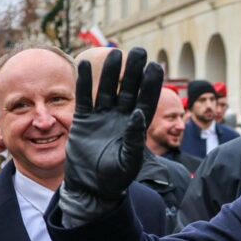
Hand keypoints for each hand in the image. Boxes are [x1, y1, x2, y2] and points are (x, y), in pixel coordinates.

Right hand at [58, 47, 163, 222]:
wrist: (90, 189)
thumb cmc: (114, 179)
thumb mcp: (129, 161)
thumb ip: (135, 139)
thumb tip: (140, 114)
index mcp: (135, 127)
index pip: (146, 100)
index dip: (151, 84)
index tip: (156, 66)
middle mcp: (120, 118)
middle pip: (128, 89)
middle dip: (133, 71)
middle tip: (139, 51)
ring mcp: (102, 117)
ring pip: (108, 89)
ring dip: (111, 72)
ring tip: (115, 53)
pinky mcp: (84, 120)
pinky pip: (85, 97)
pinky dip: (85, 82)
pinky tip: (86, 63)